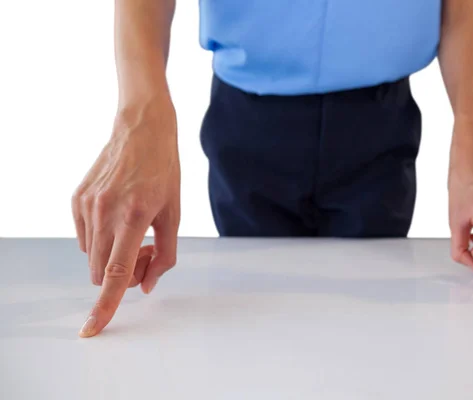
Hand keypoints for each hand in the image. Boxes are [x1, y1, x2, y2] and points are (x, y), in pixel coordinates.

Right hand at [72, 96, 180, 336]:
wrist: (141, 130)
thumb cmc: (164, 170)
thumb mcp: (174, 213)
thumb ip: (165, 253)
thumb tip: (148, 285)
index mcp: (134, 217)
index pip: (117, 273)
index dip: (106, 306)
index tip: (92, 328)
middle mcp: (105, 212)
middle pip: (104, 271)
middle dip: (124, 273)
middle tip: (146, 251)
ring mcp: (87, 205)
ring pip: (92, 257)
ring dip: (112, 256)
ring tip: (133, 229)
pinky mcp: (76, 199)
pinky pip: (84, 237)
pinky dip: (101, 239)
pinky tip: (117, 217)